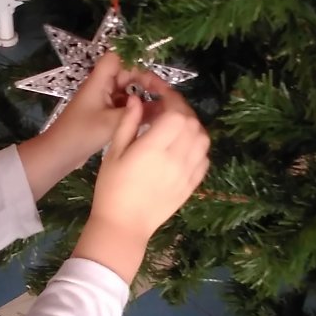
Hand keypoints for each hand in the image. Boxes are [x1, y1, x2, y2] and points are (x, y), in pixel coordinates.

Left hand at [16, 49, 170, 200]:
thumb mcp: (112, 123)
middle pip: (127, 73)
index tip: (154, 79)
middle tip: (164, 95)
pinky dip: (135, 109)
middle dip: (146, 81)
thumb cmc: (81, 134)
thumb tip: (165, 107)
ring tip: (162, 108)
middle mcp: (102, 86)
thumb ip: (139, 113)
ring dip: (142, 97)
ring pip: (127, 90)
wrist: (59, 154)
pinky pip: (124, 105)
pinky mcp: (104, 113)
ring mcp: (103, 100)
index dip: (137, 62)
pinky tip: (150, 119)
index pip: (119, 58)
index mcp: (99, 81)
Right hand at [73, 81, 209, 282]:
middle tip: (164, 105)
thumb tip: (138, 100)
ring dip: (192, 125)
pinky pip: (204, 158)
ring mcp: (187, 172)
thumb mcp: (114, 152)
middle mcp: (176, 158)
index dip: (168, 95)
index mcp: (154, 148)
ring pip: (202, 138)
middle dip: (180, 108)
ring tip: (175, 124)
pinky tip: (183, 145)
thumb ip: (129, 123)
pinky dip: (198, 146)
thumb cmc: (111, 188)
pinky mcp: (192, 185)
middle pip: (191, 122)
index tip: (157, 90)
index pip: (174, 112)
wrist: (124, 225)